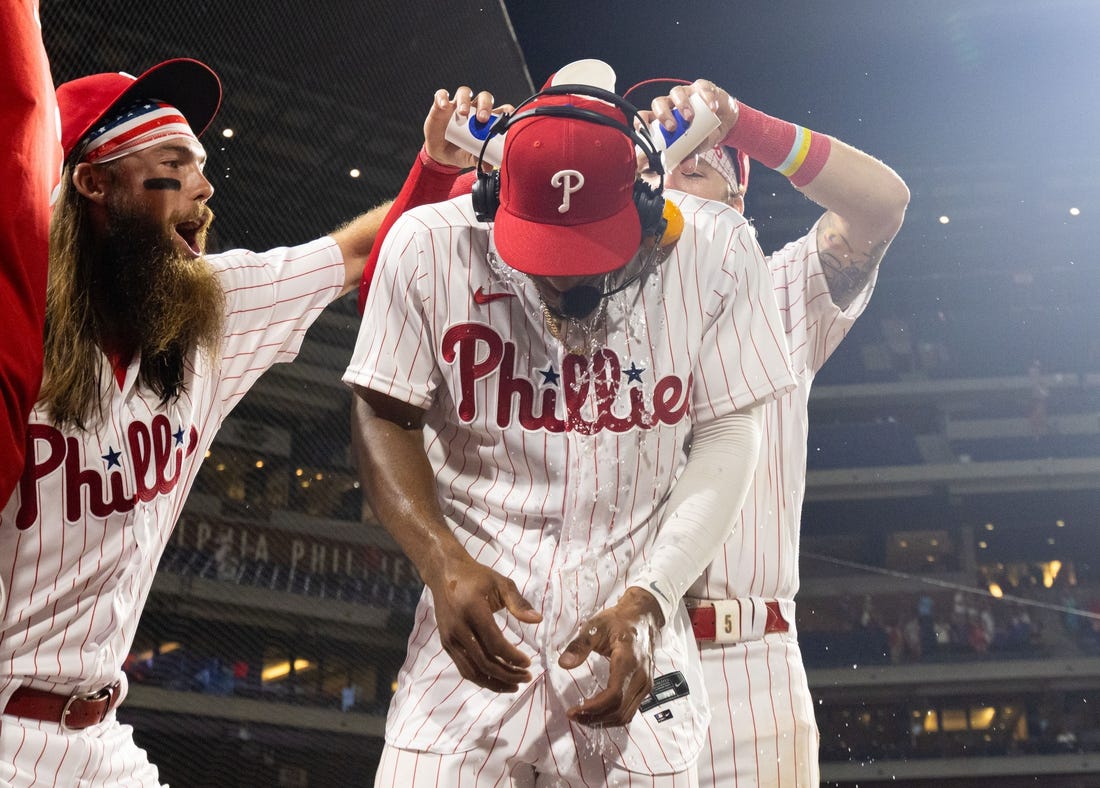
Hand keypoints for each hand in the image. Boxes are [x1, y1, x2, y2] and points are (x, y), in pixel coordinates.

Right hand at [423, 86, 512, 169]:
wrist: (441, 155)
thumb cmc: (461, 152)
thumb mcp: (471, 158)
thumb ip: (480, 160)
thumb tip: (488, 167)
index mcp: (487, 120)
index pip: (500, 110)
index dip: (506, 110)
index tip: (509, 117)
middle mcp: (474, 109)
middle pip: (484, 98)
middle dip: (485, 105)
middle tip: (482, 119)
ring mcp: (458, 105)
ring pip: (464, 93)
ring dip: (465, 101)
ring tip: (463, 114)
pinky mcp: (441, 105)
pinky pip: (441, 95)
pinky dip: (442, 98)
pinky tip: (444, 106)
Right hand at [426, 553, 542, 692]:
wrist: (444, 573)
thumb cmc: (476, 577)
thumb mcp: (500, 583)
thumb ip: (518, 602)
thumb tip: (538, 620)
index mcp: (473, 611)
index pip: (495, 644)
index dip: (513, 657)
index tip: (529, 663)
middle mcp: (458, 628)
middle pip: (484, 662)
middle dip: (507, 674)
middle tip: (526, 677)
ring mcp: (449, 638)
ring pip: (471, 671)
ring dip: (494, 682)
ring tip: (514, 685)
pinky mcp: (446, 643)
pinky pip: (463, 667)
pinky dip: (480, 677)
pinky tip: (496, 678)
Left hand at [558, 586, 661, 726]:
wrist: (643, 618)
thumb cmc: (618, 621)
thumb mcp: (595, 627)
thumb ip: (580, 646)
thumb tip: (564, 664)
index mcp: (629, 661)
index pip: (614, 695)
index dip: (593, 709)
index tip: (573, 710)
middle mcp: (641, 677)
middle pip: (619, 710)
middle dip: (594, 718)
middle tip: (573, 715)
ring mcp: (646, 685)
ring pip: (626, 715)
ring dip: (603, 721)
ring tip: (582, 716)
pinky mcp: (645, 688)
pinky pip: (629, 710)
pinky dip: (612, 716)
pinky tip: (596, 712)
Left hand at [649, 79, 738, 158]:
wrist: (723, 121)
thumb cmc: (702, 133)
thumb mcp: (695, 147)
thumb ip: (689, 157)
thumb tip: (686, 168)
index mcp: (662, 119)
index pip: (645, 116)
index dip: (641, 122)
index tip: (643, 132)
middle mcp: (671, 104)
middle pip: (658, 103)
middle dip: (663, 115)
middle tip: (672, 128)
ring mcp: (686, 94)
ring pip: (676, 93)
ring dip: (682, 105)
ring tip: (690, 118)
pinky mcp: (702, 88)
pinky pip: (701, 88)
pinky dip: (706, 97)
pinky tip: (712, 107)